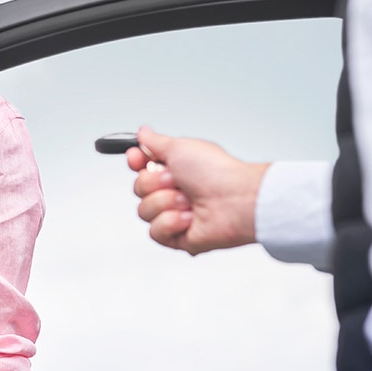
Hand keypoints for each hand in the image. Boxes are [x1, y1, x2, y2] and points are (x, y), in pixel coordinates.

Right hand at [124, 128, 267, 254]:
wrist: (235, 200)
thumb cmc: (216, 173)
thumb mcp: (179, 147)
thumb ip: (154, 142)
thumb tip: (142, 133)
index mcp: (174, 169)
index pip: (141, 166)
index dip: (136, 162)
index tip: (137, 157)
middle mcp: (172, 192)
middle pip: (138, 189)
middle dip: (155, 183)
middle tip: (176, 181)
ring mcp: (174, 215)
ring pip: (143, 211)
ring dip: (165, 203)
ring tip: (188, 202)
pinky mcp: (177, 237)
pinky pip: (155, 232)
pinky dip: (171, 223)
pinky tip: (189, 218)